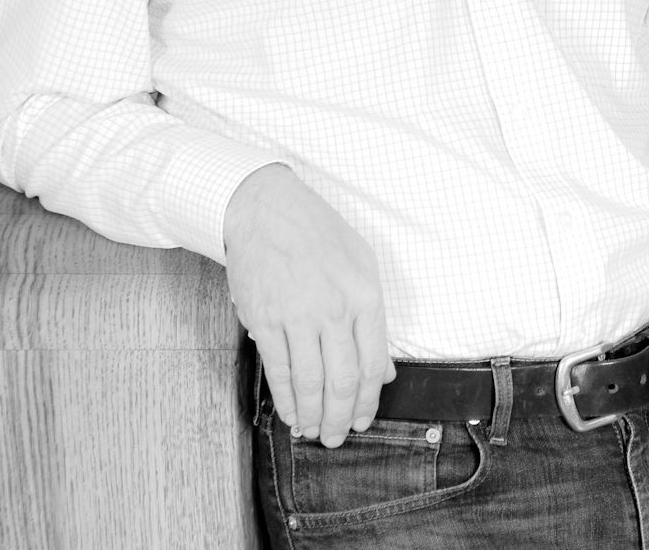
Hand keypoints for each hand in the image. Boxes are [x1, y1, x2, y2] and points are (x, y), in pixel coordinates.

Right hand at [224, 163, 394, 447]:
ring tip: (314, 433)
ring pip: (310, 382)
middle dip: (341, 418)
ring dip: (314, 416)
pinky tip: (292, 414)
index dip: (368, 401)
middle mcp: (334, 309)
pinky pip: (278, 370)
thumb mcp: (362, 266)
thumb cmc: (319, 236)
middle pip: (342, 381)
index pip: (372, 364)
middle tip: (338, 438)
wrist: (267, 210)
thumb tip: (383, 372)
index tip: (364, 420)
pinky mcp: (265, 319)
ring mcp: (298, 316)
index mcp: (364, 296)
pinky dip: (286, 399)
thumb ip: (373, 320)